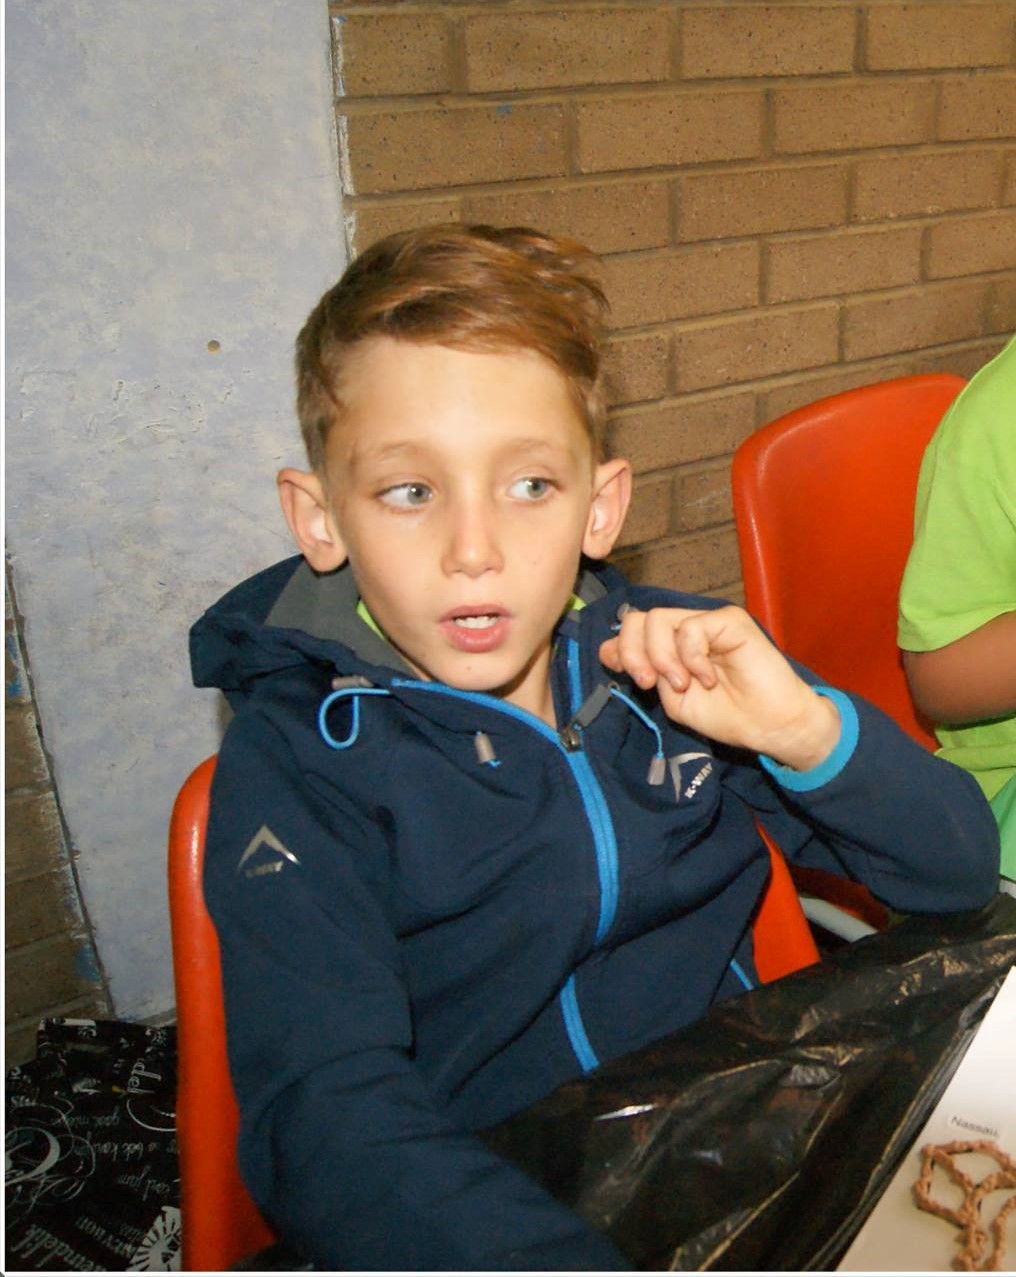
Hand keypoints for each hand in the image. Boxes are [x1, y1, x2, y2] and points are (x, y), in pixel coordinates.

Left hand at [599, 605, 840, 770]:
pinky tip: (707, 678)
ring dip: (661, 657)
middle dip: (633, 653)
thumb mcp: (674, 700)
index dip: (620, 649)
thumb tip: (610, 650)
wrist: (770, 725)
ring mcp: (707, 622)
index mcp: (671, 646)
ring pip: (657, 619)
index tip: (633, 678)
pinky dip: (691, 657)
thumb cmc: (728, 715)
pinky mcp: (728, 620)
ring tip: (683, 684)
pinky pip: (690, 628)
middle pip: (637, 620)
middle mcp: (686, 629)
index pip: (631, 630)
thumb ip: (647, 674)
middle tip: (648, 683)